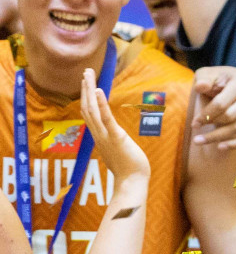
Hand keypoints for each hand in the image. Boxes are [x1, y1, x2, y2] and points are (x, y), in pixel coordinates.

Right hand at [80, 68, 150, 183]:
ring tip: (88, 75)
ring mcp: (105, 136)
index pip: (89, 113)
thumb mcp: (118, 150)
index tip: (86, 83)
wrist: (132, 182)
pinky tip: (100, 91)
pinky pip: (106, 119)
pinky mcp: (116, 137)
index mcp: (100, 136)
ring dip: (90, 91)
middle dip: (86, 88)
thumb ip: (113, 141)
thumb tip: (115, 136)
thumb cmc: (128, 168)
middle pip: (87, 107)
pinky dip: (102, 104)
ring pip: (93, 110)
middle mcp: (98, 134)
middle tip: (85, 71)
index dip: (87, 97)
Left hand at [190, 67, 235, 150]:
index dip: (205, 116)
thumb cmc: (217, 81)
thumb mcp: (207, 75)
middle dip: (210, 127)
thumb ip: (203, 80)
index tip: (194, 124)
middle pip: (230, 117)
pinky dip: (235, 143)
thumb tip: (201, 86)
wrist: (234, 85)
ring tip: (201, 141)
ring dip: (217, 138)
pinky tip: (220, 147)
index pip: (222, 103)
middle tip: (196, 134)